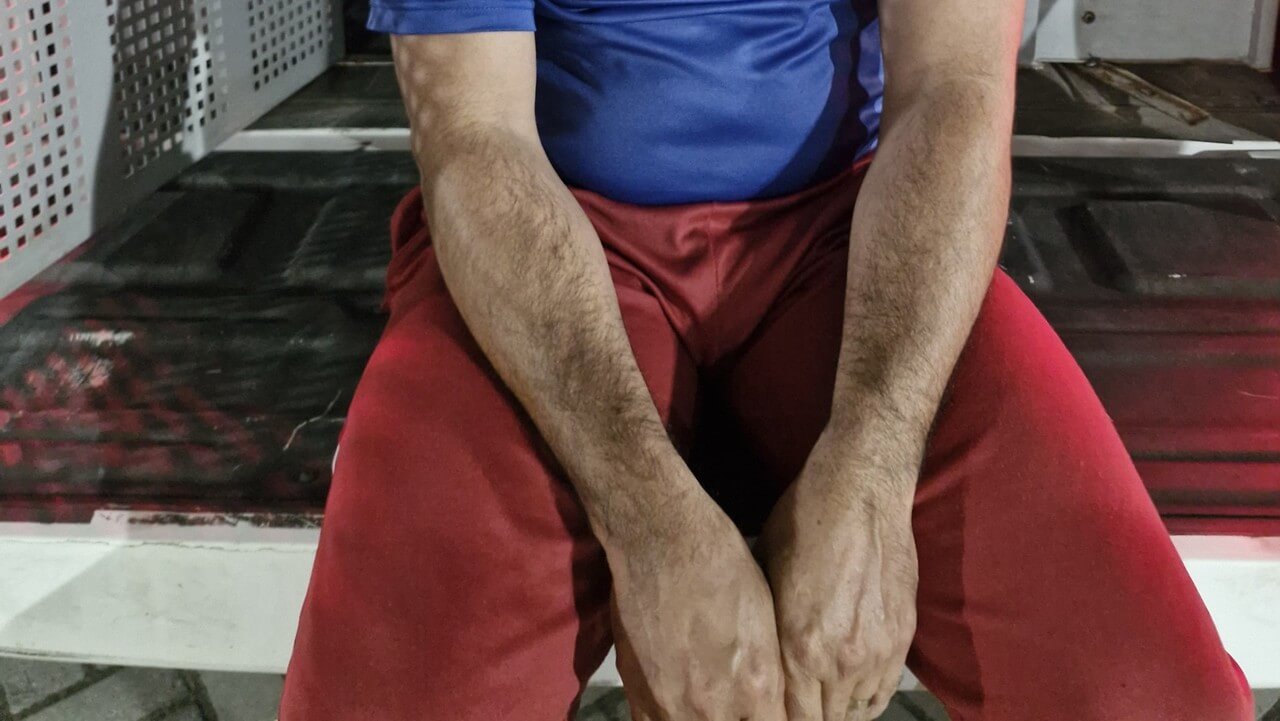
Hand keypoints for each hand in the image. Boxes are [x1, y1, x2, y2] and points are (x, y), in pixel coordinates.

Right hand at [607, 493, 785, 720]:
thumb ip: (766, 675)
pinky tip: (676, 711)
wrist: (662, 540)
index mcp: (757, 688)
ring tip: (706, 704)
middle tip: (734, 707)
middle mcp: (715, 707)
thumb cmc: (723, 567)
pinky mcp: (636, 692)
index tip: (767, 713)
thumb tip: (766, 703)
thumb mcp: (766, 623)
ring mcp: (671, 704)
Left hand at [757, 432, 918, 720]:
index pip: (790, 716)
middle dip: (808, 715)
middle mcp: (839, 659)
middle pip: (823, 719)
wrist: (858, 490)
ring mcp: (876, 651)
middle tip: (797, 705)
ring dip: (839, 709)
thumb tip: (759, 661)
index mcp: (797, 647)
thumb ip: (768, 633)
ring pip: (856, 710)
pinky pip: (884, 689)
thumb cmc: (800, 525)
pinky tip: (852, 691)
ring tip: (823, 700)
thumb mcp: (763, 580)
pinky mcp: (903, 636)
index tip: (771, 711)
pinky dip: (867, 696)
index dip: (780, 716)